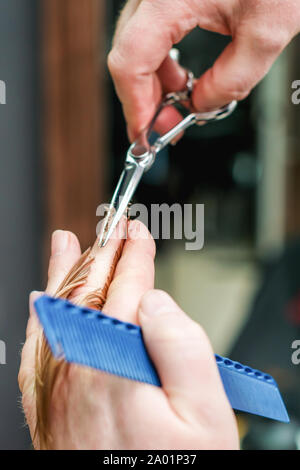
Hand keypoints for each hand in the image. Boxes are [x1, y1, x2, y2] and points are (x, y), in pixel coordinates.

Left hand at [19, 224, 238, 448]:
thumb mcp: (207, 416)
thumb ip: (182, 346)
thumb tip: (155, 302)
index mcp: (116, 365)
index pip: (127, 290)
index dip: (136, 256)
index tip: (139, 234)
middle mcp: (77, 369)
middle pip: (92, 291)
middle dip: (106, 253)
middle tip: (115, 226)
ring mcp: (55, 385)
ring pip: (58, 310)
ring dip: (65, 271)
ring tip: (67, 242)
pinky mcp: (45, 405)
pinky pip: (36, 345)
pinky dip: (39, 314)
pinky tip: (40, 298)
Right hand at [108, 0, 299, 140]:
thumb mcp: (266, 34)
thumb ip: (232, 81)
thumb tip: (201, 105)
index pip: (131, 62)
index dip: (135, 106)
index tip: (145, 133)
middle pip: (129, 56)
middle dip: (145, 99)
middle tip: (167, 126)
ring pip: (137, 46)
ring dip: (153, 83)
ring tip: (180, 103)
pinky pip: (150, 33)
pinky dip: (161, 63)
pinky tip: (181, 79)